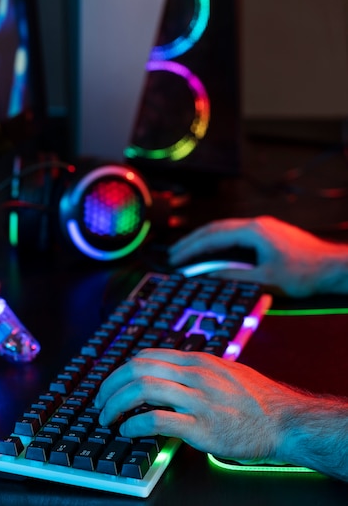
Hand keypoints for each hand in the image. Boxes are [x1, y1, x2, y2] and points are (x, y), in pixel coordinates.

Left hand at [95, 348, 298, 463]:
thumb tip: (171, 375)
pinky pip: (157, 419)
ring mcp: (198, 399)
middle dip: (110, 385)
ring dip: (116, 404)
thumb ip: (197, 371)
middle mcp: (194, 375)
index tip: (111, 385)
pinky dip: (134, 424)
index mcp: (198, 361)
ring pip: (142, 389)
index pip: (148, 356)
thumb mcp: (225, 372)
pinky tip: (127, 430)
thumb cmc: (257, 399)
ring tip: (106, 419)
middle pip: (138, 369)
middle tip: (99, 403)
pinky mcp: (202, 426)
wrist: (285, 420)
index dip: (122, 370)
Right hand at [169, 215, 347, 296]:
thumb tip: (208, 277)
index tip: (174, 258)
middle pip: (216, 229)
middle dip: (193, 242)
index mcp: (253, 231)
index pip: (213, 236)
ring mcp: (264, 228)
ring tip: (188, 254)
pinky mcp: (269, 235)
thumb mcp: (265, 280)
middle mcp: (256, 225)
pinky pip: (237, 236)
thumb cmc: (304, 273)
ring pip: (226, 231)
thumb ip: (233, 277)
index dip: (191, 248)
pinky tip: (215, 254)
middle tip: (174, 254)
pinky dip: (221, 244)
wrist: (334, 267)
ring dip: (206, 242)